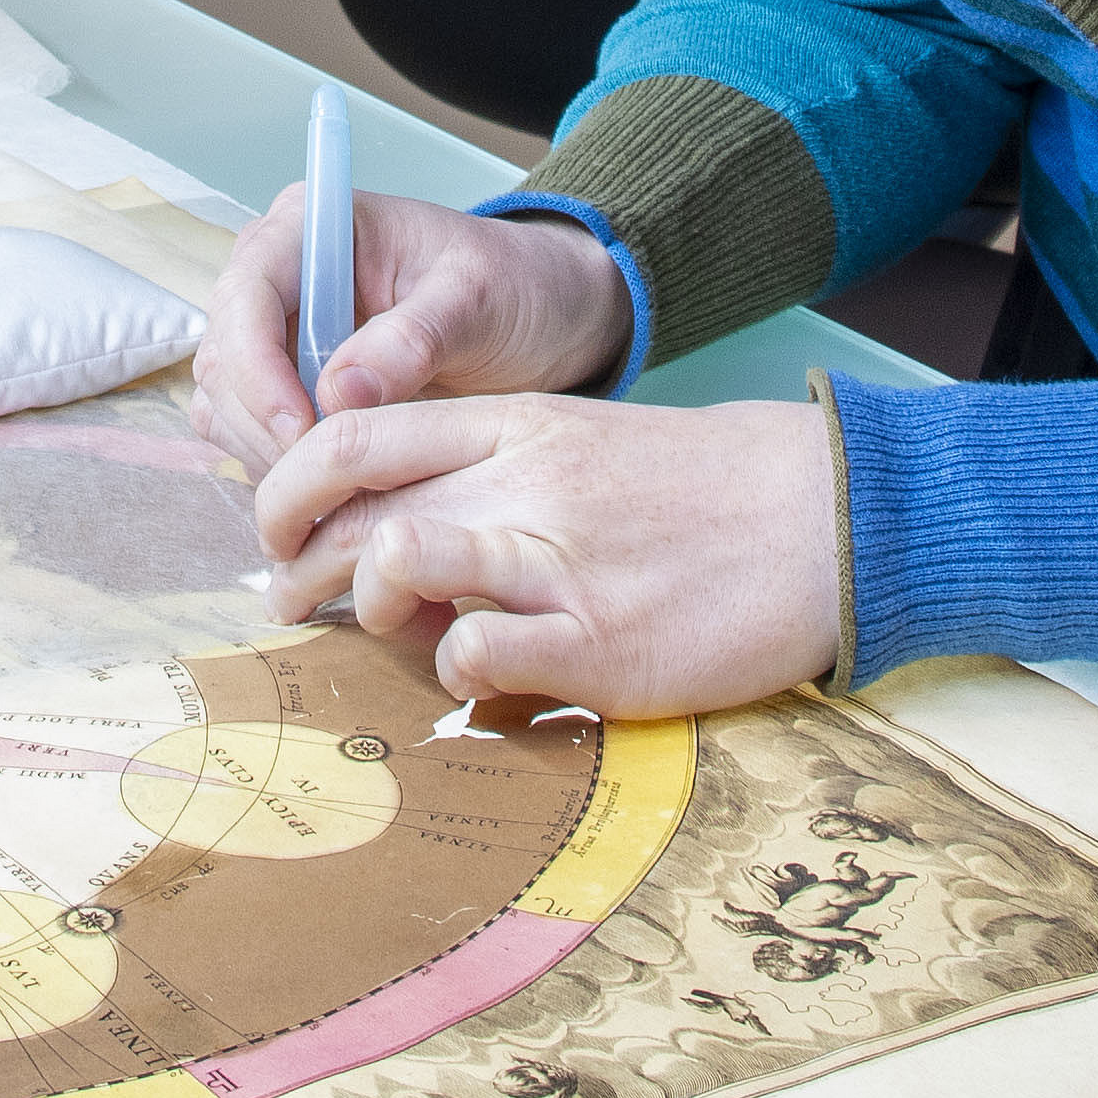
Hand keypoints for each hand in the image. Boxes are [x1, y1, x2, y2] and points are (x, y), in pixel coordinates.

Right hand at [192, 189, 629, 468]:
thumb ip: (414, 337)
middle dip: (264, 424)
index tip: (300, 431)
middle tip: (328, 481)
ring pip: (227, 405)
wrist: (542, 315)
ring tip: (342, 490)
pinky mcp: (286, 386)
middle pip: (225, 357)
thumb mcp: (480, 299)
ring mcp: (276, 334)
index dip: (258, 367)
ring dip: (268, 454)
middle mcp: (278, 276)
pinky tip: (336, 492)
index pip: (247, 294)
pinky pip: (251, 435)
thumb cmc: (514, 286)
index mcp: (313, 227)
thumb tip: (340, 392)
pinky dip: (281, 469)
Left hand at [253, 392, 842, 716]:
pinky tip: (477, 674)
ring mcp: (557, 561)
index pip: (354, 433)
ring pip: (396, 562)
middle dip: (298, 563)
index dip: (284, 486)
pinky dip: (450, 673)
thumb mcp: (584, 445)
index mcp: (518, 423)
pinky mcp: (596, 643)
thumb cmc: (699, 493)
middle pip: (354, 506)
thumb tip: (394, 538)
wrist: (823, 519)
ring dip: (367, 608)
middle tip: (293, 600)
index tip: (274, 530)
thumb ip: (489, 473)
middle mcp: (525, 481)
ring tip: (388, 633)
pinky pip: (471, 656)